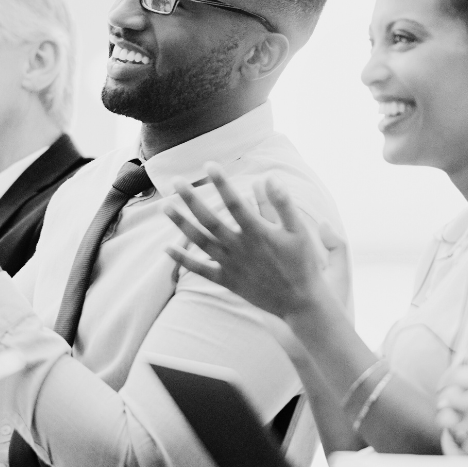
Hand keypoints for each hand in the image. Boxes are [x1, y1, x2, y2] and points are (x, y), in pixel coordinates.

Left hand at [163, 163, 332, 320]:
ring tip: (165, 207)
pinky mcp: (227, 281)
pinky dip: (183, 259)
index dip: (221, 183)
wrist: (300, 302)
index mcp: (258, 232)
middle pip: (209, 220)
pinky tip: (167, 247)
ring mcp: (231, 265)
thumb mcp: (299, 230)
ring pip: (200, 241)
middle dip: (191, 199)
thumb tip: (269, 176)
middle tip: (175, 181)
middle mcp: (240, 247)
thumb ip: (283, 203)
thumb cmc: (302, 262)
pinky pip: (200, 270)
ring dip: (181, 224)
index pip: (234, 202)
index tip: (209, 164)